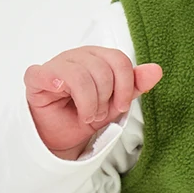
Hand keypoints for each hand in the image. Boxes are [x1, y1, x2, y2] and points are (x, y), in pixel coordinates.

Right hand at [24, 46, 162, 159]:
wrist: (60, 136)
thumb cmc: (84, 114)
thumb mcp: (115, 103)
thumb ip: (134, 85)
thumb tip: (156, 70)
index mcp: (97, 57)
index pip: (118, 60)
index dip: (125, 86)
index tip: (121, 106)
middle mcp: (77, 56)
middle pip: (101, 69)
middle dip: (104, 99)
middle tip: (98, 114)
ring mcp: (56, 64)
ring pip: (80, 75)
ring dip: (87, 102)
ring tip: (85, 115)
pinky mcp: (37, 77)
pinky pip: (48, 74)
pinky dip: (57, 84)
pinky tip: (62, 95)